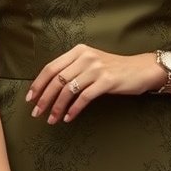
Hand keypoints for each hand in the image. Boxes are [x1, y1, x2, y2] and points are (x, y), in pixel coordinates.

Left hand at [26, 44, 162, 123]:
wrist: (141, 70)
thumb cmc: (114, 69)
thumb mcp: (91, 63)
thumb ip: (73, 69)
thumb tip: (49, 88)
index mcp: (78, 51)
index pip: (51, 67)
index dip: (38, 84)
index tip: (30, 98)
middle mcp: (86, 57)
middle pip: (57, 80)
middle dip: (44, 98)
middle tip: (36, 113)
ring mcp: (96, 68)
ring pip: (68, 90)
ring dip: (57, 107)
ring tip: (52, 120)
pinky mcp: (106, 81)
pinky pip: (83, 97)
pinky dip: (73, 109)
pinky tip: (68, 118)